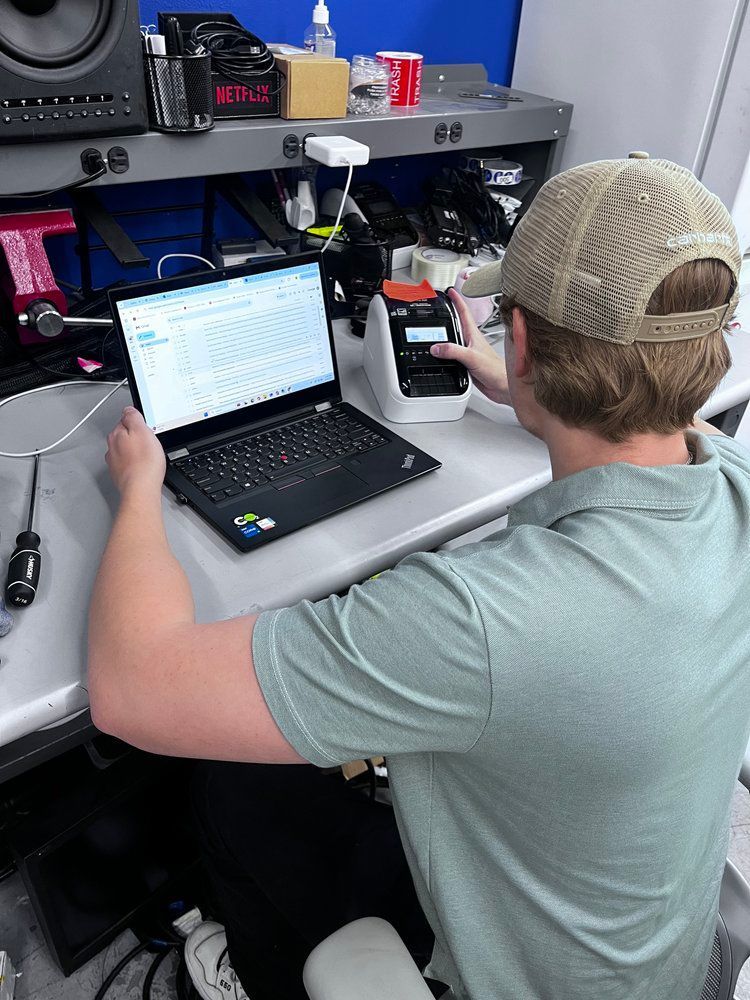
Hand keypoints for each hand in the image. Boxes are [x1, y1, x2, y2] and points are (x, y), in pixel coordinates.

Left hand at [106, 407, 165, 496]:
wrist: (141, 489)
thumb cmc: (144, 463)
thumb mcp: (143, 430)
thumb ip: (133, 417)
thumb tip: (128, 410)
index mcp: (116, 434)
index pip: (125, 420)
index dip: (138, 423)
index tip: (146, 428)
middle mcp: (112, 448)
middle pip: (125, 436)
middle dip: (136, 438)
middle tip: (149, 443)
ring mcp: (115, 462)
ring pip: (126, 451)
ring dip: (135, 452)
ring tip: (147, 456)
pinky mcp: (120, 474)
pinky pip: (128, 464)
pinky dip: (135, 464)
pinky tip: (144, 467)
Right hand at [430, 288, 510, 405]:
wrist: (502, 386)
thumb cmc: (496, 370)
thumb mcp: (472, 358)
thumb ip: (453, 351)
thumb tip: (437, 348)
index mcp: (474, 334)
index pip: (463, 312)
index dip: (456, 300)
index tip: (449, 291)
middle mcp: (471, 341)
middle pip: (457, 323)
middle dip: (448, 313)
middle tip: (441, 304)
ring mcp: (469, 352)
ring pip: (454, 339)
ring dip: (446, 333)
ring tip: (438, 325)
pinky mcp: (467, 363)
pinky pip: (453, 354)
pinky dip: (446, 351)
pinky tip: (442, 353)